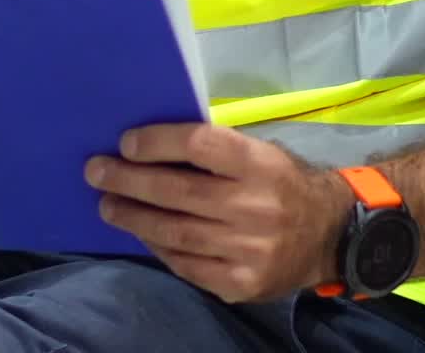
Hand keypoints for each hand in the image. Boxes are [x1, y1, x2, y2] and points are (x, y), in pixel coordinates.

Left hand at [85, 122, 352, 302]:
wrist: (327, 235)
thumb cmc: (281, 181)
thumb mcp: (261, 152)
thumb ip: (216, 150)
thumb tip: (151, 143)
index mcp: (259, 164)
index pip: (200, 146)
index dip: (159, 143)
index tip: (126, 142)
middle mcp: (254, 206)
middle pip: (179, 192)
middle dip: (130, 181)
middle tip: (96, 171)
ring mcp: (248, 249)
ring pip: (176, 233)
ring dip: (134, 218)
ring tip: (107, 205)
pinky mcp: (241, 283)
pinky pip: (187, 265)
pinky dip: (158, 248)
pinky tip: (141, 233)